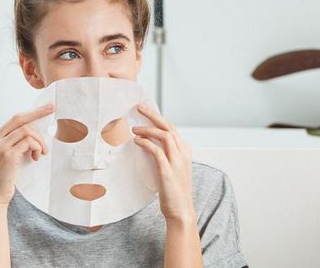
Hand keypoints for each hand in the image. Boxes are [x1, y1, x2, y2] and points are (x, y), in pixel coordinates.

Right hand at [0, 104, 54, 206]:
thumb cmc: (5, 176)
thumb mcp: (8, 154)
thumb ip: (16, 141)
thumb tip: (36, 131)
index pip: (15, 118)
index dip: (32, 112)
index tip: (47, 107)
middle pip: (20, 118)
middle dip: (38, 112)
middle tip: (53, 108)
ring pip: (27, 130)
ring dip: (40, 141)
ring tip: (41, 153)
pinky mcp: (7, 154)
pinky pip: (29, 141)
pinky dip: (37, 147)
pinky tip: (36, 157)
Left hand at [132, 104, 195, 223]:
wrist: (181, 210)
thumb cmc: (174, 191)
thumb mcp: (172, 168)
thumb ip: (164, 155)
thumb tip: (147, 144)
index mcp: (185, 151)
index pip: (171, 128)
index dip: (158, 118)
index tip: (145, 111)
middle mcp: (183, 153)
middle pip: (168, 127)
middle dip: (153, 115)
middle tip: (139, 108)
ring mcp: (177, 161)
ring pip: (164, 135)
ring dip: (148, 129)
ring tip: (134, 129)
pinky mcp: (168, 171)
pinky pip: (156, 151)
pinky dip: (146, 143)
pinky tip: (137, 142)